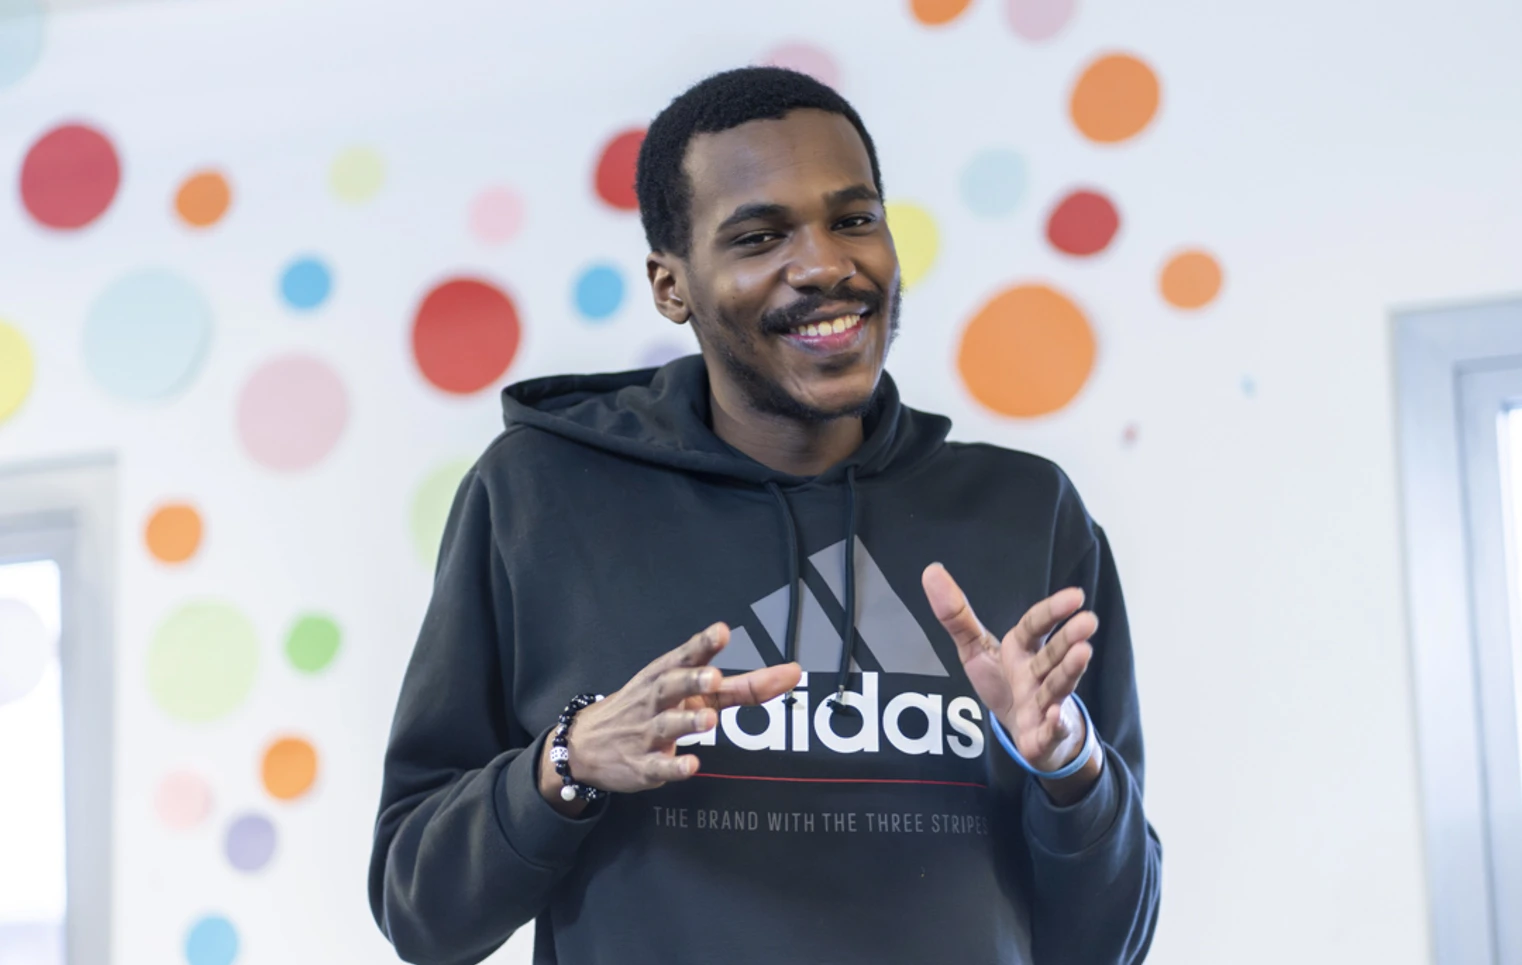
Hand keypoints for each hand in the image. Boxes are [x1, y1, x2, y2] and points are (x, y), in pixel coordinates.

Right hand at [538, 623, 801, 813]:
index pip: (685, 657)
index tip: (721, 631)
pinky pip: (657, 766)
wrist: (586, 744)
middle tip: (715, 678)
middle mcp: (655, 700)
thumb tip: (789, 674)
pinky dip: (673, 766)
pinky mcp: (641, 765)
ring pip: (667, 726)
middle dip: (692, 681)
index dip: (703, 644)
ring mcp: (646, 733)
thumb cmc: (647, 709)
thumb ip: (740, 687)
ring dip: (687, 722)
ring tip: (709, 721)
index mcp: (666, 676)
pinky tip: (691, 766)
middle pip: (672, 686)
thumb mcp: (688, 693)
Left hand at [922, 564, 1102, 802]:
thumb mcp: (976, 649)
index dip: (1053, 610)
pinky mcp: (1043, 737)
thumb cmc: (1004, 685)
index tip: (1075, 595)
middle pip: (1054, 655)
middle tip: (1089, 620)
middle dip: (1070, 639)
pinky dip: (1054, 725)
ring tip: (1084, 653)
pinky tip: (1054, 716)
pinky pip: (1050, 731)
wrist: (1025, 733)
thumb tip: (931, 571)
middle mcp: (1038, 674)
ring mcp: (1044, 705)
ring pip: (1057, 687)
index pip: (1037, 625)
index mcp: (1022, 649)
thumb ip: (956, 616)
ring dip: (1069, 672)